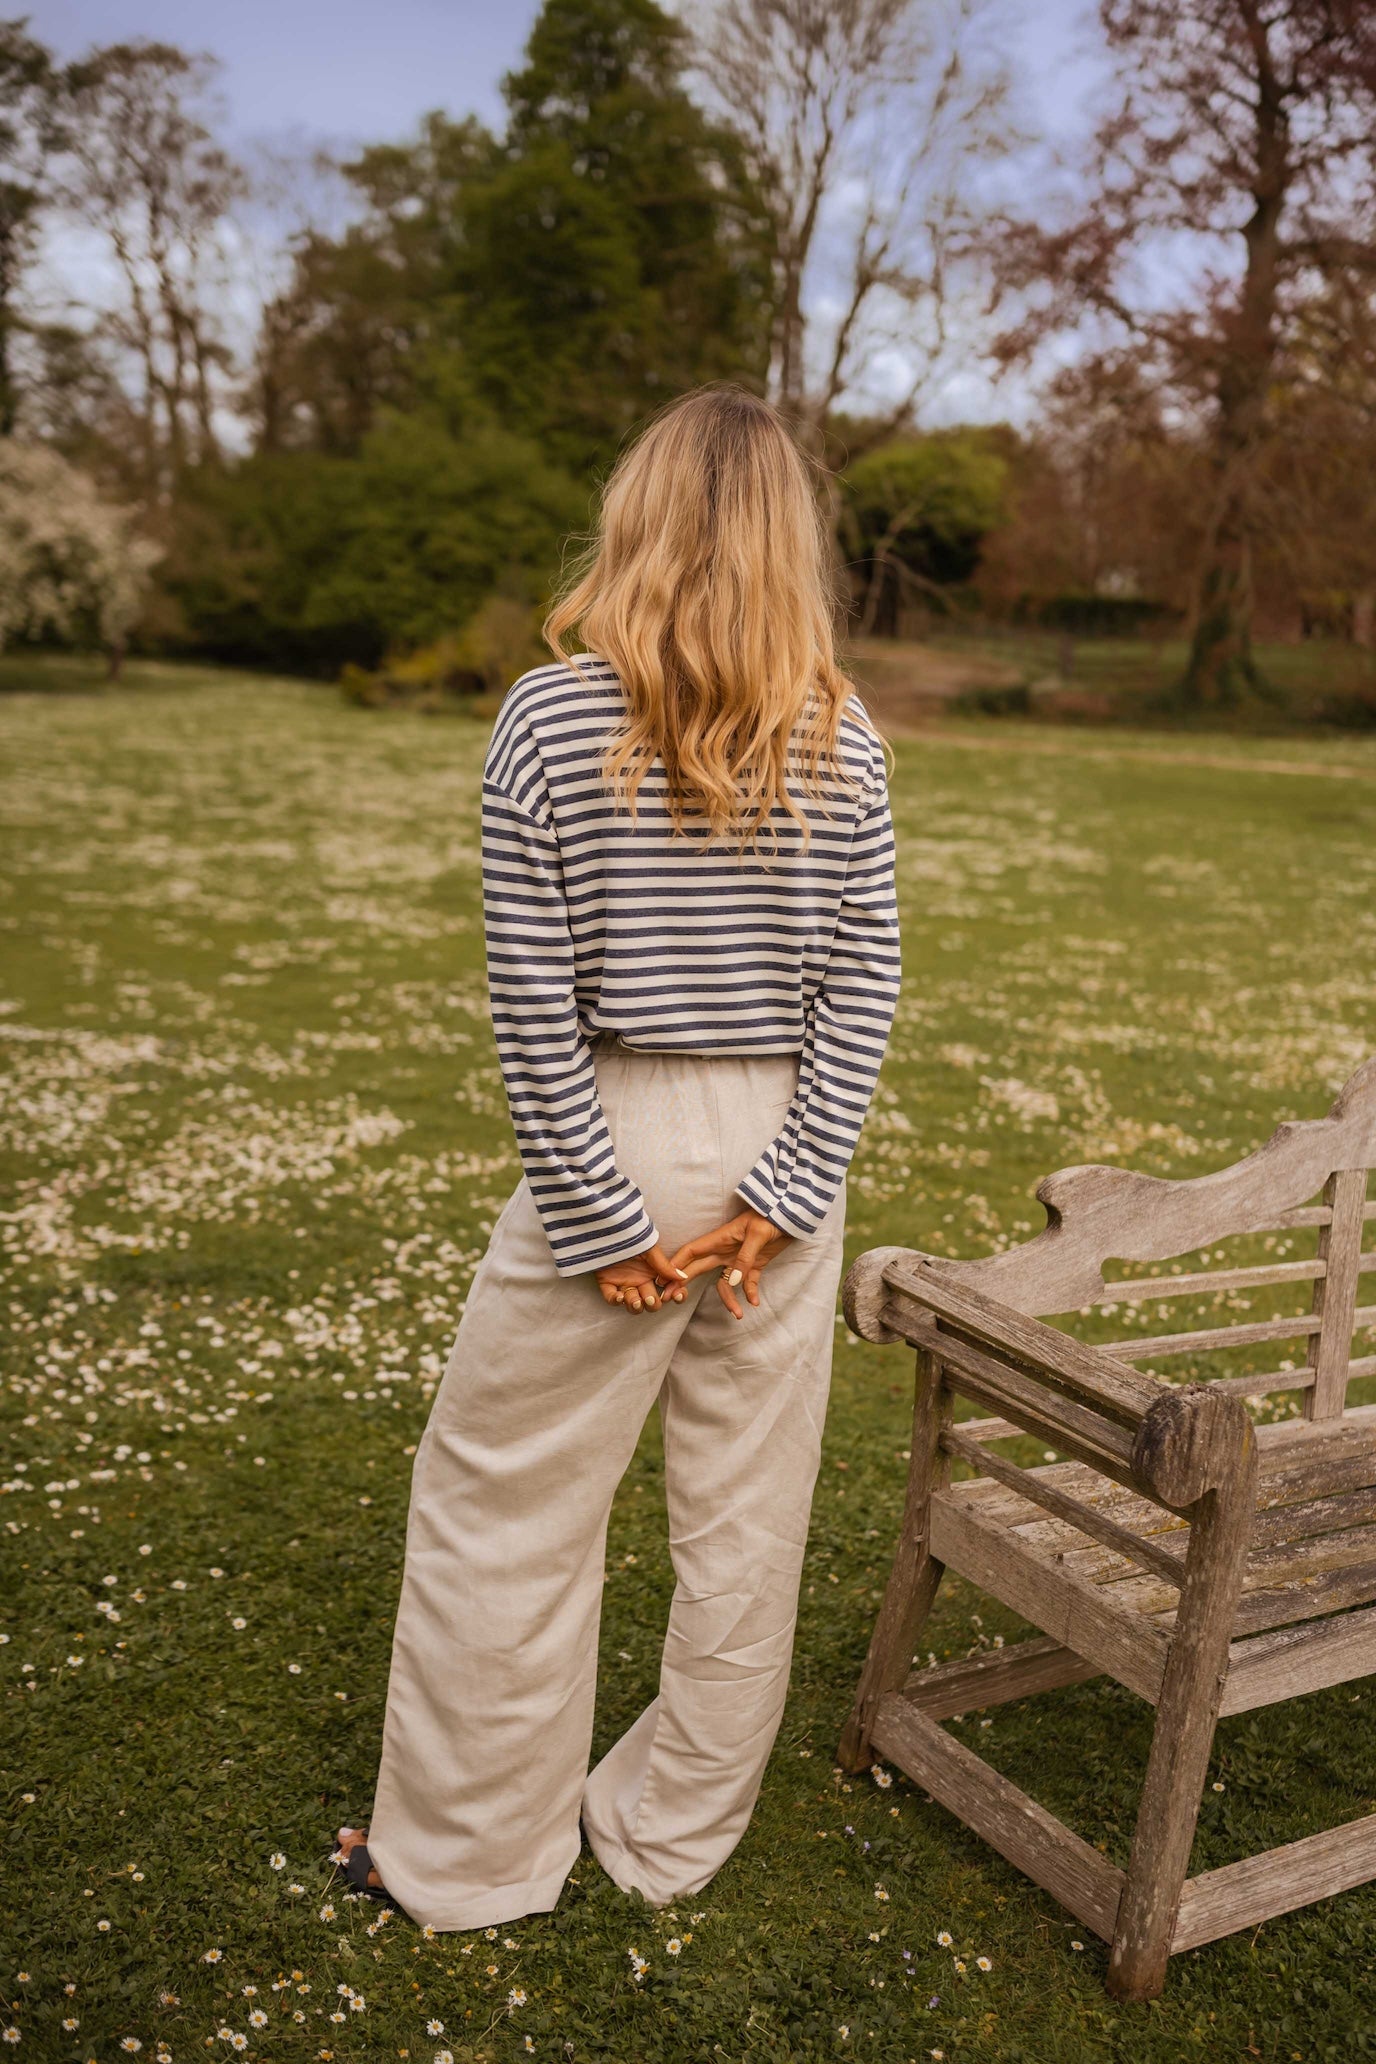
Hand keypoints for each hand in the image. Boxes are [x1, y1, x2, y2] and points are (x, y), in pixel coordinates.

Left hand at [595, 1242, 688, 1312]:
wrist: (609, 1227)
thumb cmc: (632, 1234)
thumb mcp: (650, 1249)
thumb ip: (665, 1265)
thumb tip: (683, 1277)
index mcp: (653, 1273)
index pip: (666, 1290)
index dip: (671, 1296)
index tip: (673, 1297)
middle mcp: (640, 1280)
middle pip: (650, 1303)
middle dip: (651, 1304)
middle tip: (649, 1299)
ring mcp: (623, 1283)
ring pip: (632, 1304)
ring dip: (635, 1306)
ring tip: (635, 1300)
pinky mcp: (607, 1283)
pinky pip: (611, 1298)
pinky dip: (616, 1301)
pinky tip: (619, 1296)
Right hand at [666, 1208, 793, 1319]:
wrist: (791, 1216)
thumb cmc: (771, 1216)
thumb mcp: (758, 1234)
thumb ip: (744, 1258)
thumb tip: (732, 1282)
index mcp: (720, 1239)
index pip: (691, 1252)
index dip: (676, 1264)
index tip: (663, 1279)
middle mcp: (724, 1250)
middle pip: (698, 1269)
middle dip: (683, 1284)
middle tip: (670, 1300)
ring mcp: (738, 1259)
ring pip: (725, 1283)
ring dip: (728, 1299)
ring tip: (737, 1314)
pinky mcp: (754, 1265)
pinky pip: (747, 1283)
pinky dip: (750, 1293)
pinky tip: (755, 1303)